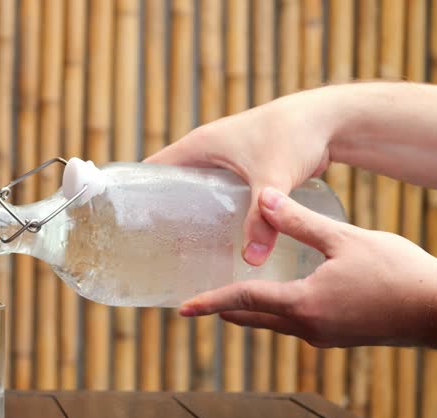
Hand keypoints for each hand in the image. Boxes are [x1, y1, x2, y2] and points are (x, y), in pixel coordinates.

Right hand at [143, 95, 333, 265]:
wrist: (329, 120)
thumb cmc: (294, 135)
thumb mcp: (271, 179)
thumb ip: (261, 220)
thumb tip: (250, 260)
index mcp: (197, 147)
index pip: (150, 170)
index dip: (134, 194)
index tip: (126, 225)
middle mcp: (205, 153)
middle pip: (169, 187)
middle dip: (160, 215)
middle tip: (155, 250)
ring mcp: (223, 163)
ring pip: (195, 195)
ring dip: (188, 217)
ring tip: (182, 251)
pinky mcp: (243, 173)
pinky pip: (217, 199)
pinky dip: (213, 217)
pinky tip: (217, 242)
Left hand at [177, 187, 436, 347]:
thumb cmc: (398, 273)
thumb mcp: (344, 239)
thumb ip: (299, 221)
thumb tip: (263, 198)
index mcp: (302, 305)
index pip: (242, 302)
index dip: (209, 302)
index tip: (182, 308)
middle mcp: (307, 328)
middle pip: (252, 318)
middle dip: (223, 311)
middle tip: (197, 302)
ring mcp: (324, 337)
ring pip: (274, 324)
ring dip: (251, 312)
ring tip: (231, 297)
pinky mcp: (339, 337)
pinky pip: (296, 325)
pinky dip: (277, 313)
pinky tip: (281, 297)